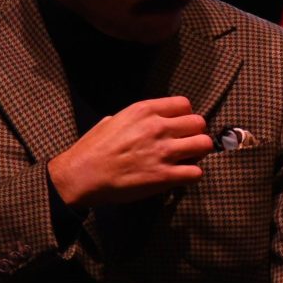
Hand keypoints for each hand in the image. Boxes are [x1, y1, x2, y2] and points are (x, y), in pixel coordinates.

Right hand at [48, 96, 212, 207]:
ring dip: (198, 153)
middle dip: (194, 134)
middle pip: (199, 123)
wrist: (78, 177)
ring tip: (186, 159)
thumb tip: (148, 120)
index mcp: (144, 111)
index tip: (179, 127)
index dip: (184, 117)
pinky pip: (196, 172)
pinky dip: (192, 174)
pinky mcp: (163, 176)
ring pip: (204, 144)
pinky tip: (180, 176)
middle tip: (185, 144)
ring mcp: (163, 152)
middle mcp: (157, 128)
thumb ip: (135, 118)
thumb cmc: (91, 150)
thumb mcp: (112, 120)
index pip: (184, 105)